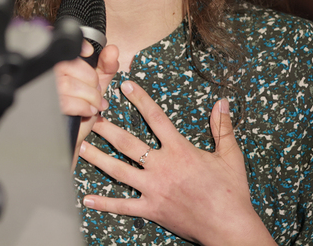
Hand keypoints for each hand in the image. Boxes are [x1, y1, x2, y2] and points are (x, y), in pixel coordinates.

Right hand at [54, 42, 118, 164]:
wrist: (71, 142)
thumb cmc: (81, 114)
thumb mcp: (97, 87)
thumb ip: (106, 67)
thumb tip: (112, 50)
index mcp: (60, 67)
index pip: (67, 49)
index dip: (80, 47)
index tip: (90, 54)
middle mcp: (48, 77)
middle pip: (70, 65)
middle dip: (91, 81)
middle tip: (95, 94)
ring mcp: (43, 92)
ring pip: (69, 83)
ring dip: (89, 97)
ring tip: (92, 106)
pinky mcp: (45, 108)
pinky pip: (66, 101)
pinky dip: (82, 107)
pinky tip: (85, 113)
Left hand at [78, 81, 275, 245]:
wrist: (229, 226)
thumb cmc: (232, 192)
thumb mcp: (230, 156)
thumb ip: (223, 127)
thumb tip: (222, 102)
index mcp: (180, 151)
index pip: (156, 118)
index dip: (141, 99)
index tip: (126, 85)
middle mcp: (162, 167)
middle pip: (128, 144)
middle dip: (107, 129)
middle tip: (90, 118)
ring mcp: (154, 189)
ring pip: (119, 171)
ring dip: (98, 159)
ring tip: (80, 148)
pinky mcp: (151, 209)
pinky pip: (123, 205)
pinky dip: (105, 203)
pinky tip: (87, 199)